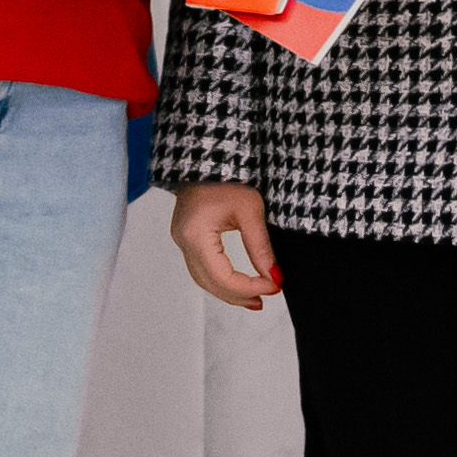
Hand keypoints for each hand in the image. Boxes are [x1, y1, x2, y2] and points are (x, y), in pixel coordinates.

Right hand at [170, 181, 277, 308]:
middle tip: (266, 298)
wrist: (207, 158)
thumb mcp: (251, 210)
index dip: (249, 287)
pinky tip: (237, 284)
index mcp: (196, 234)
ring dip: (229, 292)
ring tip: (255, 297)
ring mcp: (182, 240)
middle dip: (239, 296)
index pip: (222, 276)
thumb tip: (274, 277)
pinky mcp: (187, 238)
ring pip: (203, 279)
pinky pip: (201, 268)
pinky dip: (220, 280)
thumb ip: (261, 247)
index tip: (274, 285)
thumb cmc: (226, 176)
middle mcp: (183, 240)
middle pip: (210, 283)